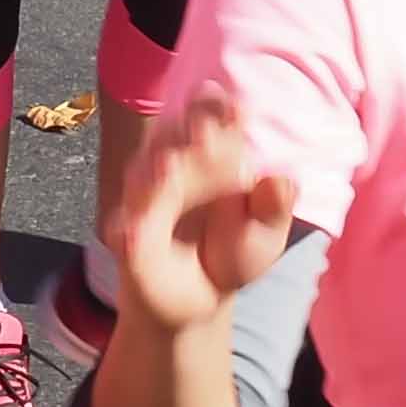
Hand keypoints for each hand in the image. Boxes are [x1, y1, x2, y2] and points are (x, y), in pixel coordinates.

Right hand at [101, 85, 293, 332]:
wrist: (199, 297)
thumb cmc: (233, 250)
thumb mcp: (264, 232)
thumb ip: (273, 206)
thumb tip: (281, 180)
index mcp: (208, 154)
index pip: (208, 117)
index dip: (218, 109)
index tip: (237, 109)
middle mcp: (170, 166)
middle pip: (173, 138)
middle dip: (188, 133)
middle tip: (207, 133)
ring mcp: (145, 200)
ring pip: (143, 178)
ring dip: (155, 173)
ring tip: (170, 168)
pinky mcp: (127, 238)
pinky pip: (123, 231)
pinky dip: (126, 230)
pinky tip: (131, 233)